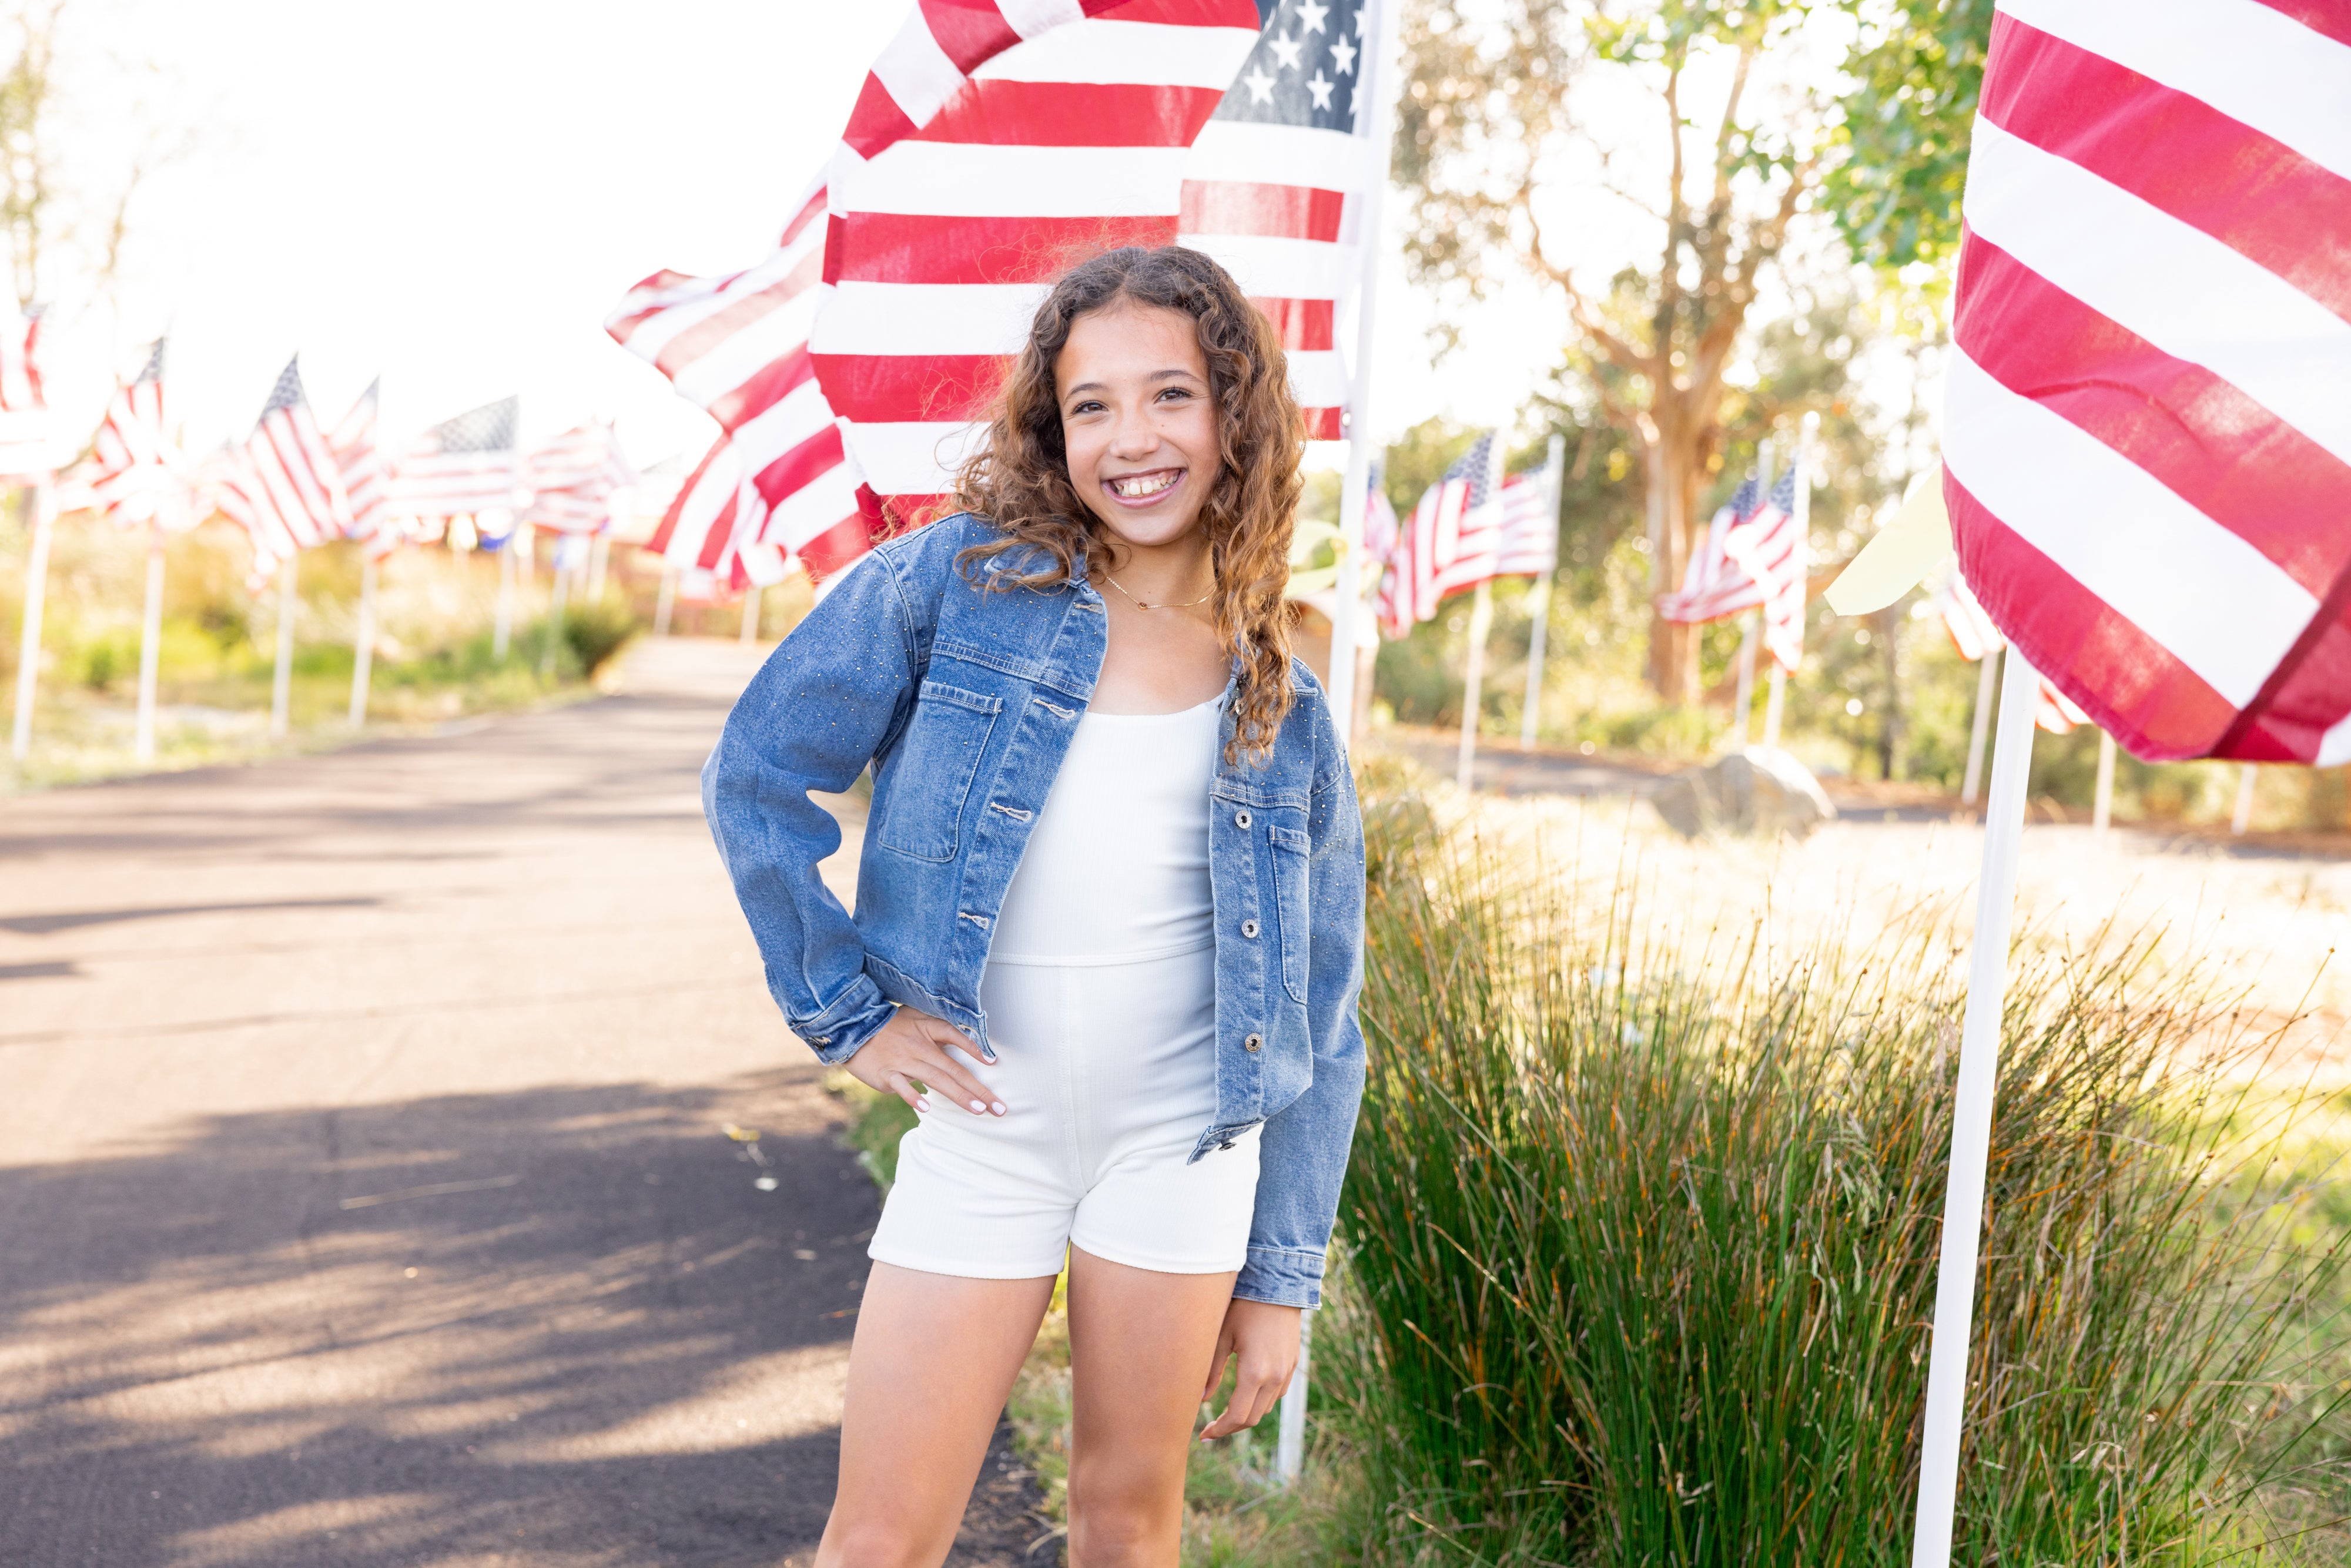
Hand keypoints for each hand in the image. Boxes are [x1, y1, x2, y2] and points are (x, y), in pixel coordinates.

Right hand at [843, 1005, 1004, 1118]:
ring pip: (936, 1080)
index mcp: (927, 1030)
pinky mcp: (886, 1075)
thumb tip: (966, 1045)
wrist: (852, 1029)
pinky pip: (902, 1087)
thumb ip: (939, 1030)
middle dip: (979, 1089)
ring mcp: (903, 1062)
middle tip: (998, 1108)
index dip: (974, 1048)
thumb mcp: (915, 1017)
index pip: (955, 1036)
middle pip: (954, 1069)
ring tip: (978, 1110)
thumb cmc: (889, 1025)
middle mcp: (919, 1047)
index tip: (994, 1063)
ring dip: (959, 1095)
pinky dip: (913, 1096)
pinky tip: (926, 1108)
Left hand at [1197, 1297, 1301, 1439]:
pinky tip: (1245, 1395)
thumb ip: (1211, 1370)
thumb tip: (1200, 1398)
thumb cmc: (1243, 1306)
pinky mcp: (1292, 1364)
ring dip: (1245, 1415)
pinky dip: (1260, 1401)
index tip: (1203, 1434)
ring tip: (1224, 1413)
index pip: (1237, 1416)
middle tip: (1210, 1429)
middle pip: (1252, 1418)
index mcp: (1255, 1372)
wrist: (1278, 1285)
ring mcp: (1287, 1371)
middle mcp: (1275, 1377)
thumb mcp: (1222, 1336)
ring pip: (1265, 1408)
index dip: (1220, 1429)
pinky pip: (1276, 1394)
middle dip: (1230, 1427)